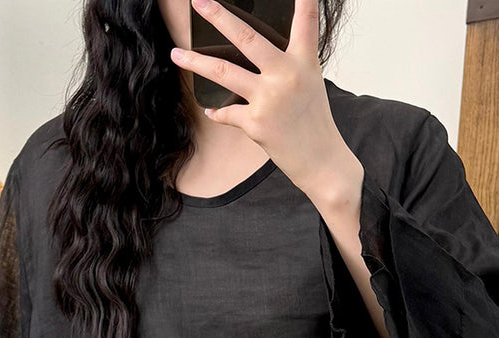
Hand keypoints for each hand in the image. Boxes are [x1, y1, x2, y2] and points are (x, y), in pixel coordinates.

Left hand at [170, 0, 362, 203]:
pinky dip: (218, 111)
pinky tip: (211, 109)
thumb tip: (251, 53)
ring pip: (223, 73)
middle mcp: (285, 75)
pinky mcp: (255, 123)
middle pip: (246, 38)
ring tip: (176, 54)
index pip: (304, 21)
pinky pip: (227, 113)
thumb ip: (287, 64)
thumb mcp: (309, 84)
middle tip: (199, 2)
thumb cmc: (313, 122)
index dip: (303, 0)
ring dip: (195, 63)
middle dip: (219, 17)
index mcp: (303, 62)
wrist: (321, 161)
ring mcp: (269, 99)